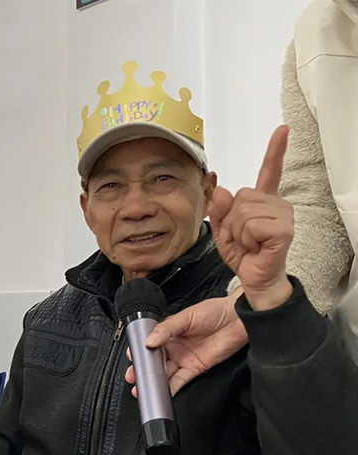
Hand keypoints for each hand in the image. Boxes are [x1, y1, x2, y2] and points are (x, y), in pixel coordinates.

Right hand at [124, 288, 246, 396]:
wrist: (237, 320)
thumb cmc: (213, 312)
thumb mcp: (186, 317)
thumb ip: (166, 329)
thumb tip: (149, 341)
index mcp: (168, 332)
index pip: (149, 343)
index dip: (139, 351)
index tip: (132, 358)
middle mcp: (174, 346)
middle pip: (154, 361)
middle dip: (142, 370)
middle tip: (132, 377)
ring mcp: (184, 358)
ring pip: (164, 373)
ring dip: (153, 381)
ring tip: (141, 388)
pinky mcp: (195, 368)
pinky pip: (180, 380)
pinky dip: (171, 388)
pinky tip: (162, 393)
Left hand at [210, 125, 293, 310]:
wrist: (254, 278)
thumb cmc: (243, 254)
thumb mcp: (221, 230)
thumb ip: (218, 209)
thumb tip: (220, 189)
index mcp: (262, 201)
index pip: (268, 171)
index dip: (275, 150)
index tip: (283, 130)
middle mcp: (275, 203)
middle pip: (240, 196)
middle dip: (230, 221)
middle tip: (241, 237)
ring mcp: (282, 215)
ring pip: (243, 211)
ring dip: (237, 231)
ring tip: (249, 243)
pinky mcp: (283, 229)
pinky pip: (251, 225)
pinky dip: (246, 239)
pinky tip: (256, 247)